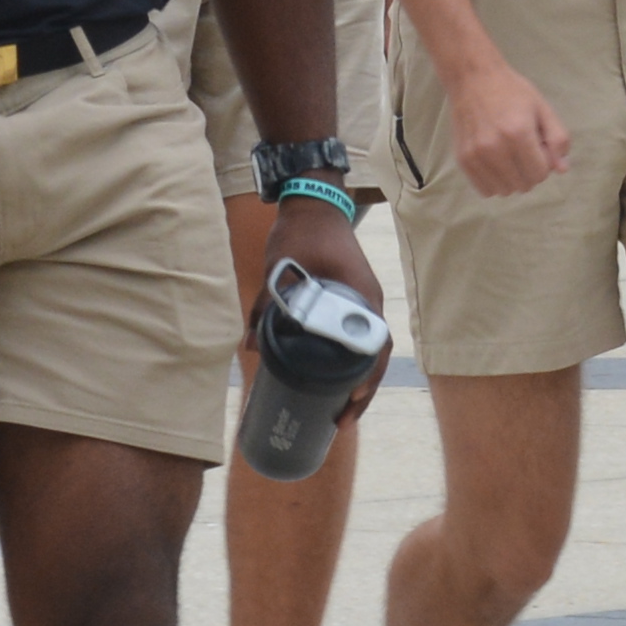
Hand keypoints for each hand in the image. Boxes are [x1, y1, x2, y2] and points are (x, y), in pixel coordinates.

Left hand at [266, 194, 393, 429]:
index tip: (351, 400)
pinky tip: (332, 380)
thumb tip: (248, 346)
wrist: (313, 204)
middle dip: (362, 391)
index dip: (368, 377)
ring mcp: (362, 301)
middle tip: (341, 421)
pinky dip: (349, 362)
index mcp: (361, 295)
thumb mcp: (280, 267)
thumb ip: (265, 305)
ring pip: (368, 349)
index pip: (376, 344)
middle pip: (376, 355)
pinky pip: (356, 337)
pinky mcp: (350, 300)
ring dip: (358, 381)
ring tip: (339, 411)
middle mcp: (368, 302)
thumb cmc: (302, 232)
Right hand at [441, 52, 572, 200]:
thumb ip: (557, 138)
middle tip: (524, 151)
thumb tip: (562, 169)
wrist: (473, 79)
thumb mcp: (542, 108)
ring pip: (504, 191)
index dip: (545, 164)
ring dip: (512, 179)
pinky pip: (484, 190)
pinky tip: (496, 164)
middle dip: (530, 172)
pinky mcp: (462, 159)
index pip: (540, 174)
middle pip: (523, 185)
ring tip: (509, 156)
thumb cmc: (512, 91)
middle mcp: (495, 148)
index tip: (539, 149)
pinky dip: (494, 182)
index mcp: (519, 134)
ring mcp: (476, 155)